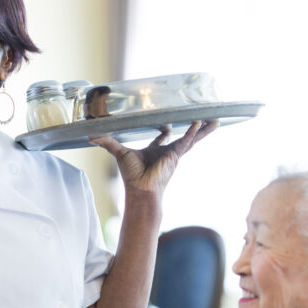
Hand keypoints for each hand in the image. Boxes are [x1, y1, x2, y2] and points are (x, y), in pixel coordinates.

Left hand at [89, 119, 217, 195]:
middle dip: (194, 128)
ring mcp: (174, 154)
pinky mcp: (176, 156)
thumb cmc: (131, 175)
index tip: (167, 123)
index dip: (165, 130)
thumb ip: (107, 142)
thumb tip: (91, 136)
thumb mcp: (119, 153)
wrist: (140, 190)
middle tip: (205, 118)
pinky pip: (186, 141)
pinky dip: (192, 132)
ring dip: (203, 130)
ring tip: (216, 120)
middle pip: (184, 137)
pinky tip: (199, 123)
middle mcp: (167, 153)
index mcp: (155, 151)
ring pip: (192, 139)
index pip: (163, 138)